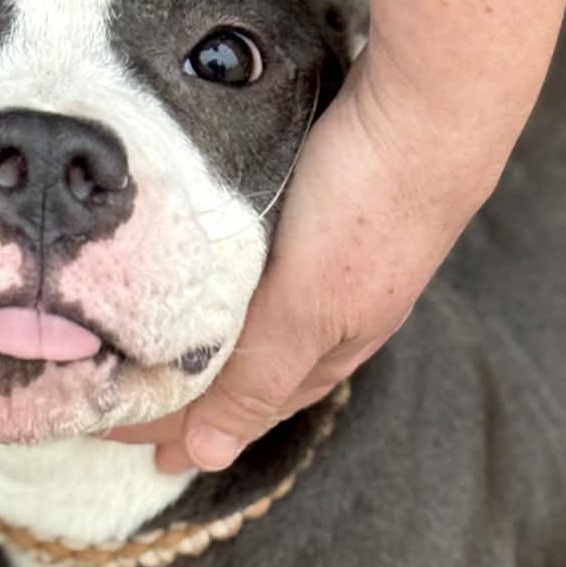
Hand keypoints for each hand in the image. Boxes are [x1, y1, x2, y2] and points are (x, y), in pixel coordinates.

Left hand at [104, 49, 500, 469]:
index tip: (132, 442)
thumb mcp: (304, 310)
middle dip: (205, 392)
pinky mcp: (329, 204)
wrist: (433, 109)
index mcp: (333, 345)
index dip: (192, 426)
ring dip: (221, 336)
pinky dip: (238, 279)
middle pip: (262, 368)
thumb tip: (207, 456)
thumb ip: (255, 380)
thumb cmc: (370, 209)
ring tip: (171, 342)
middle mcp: (340, 310)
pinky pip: (270, 263)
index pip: (251, 406)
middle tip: (139, 404)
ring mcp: (340, 257)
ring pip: (268, 315)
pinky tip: (221, 263)